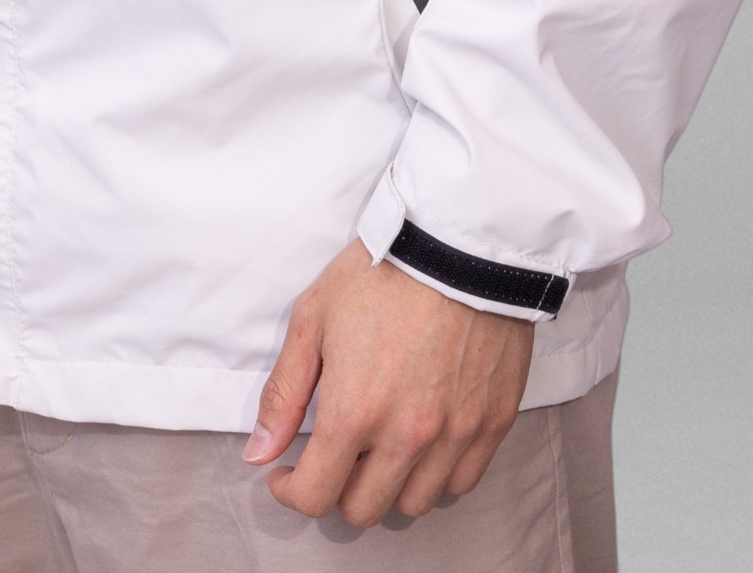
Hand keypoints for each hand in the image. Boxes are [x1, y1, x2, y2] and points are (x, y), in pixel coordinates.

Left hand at [244, 239, 532, 526]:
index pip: (316, 497)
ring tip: (380, 447)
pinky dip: (438, 474)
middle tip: (336, 454)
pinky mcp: (493, 422)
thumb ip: (284, 393)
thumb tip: (260, 452)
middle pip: (364, 510)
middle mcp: (406, 435)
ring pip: (414, 504)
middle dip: (338, 489)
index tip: (289, 473)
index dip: (293, 492)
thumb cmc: (381, 271)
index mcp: (354, 410)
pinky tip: (423, 441)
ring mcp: (454, 433)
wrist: (459, 241)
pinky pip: (461, 482)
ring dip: (389, 485)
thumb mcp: (313, 317)